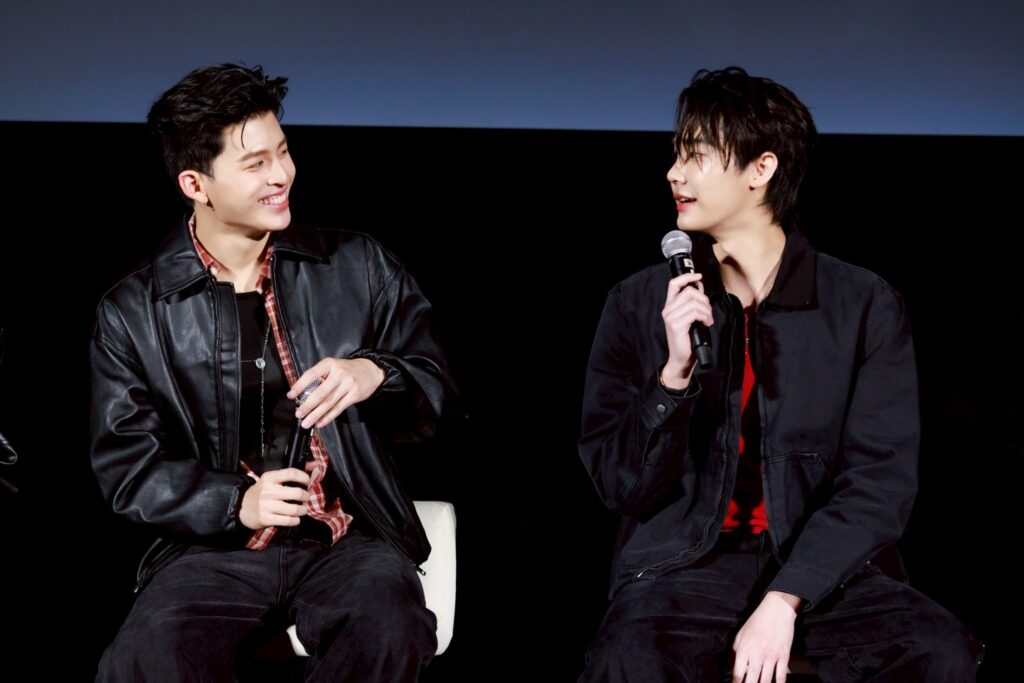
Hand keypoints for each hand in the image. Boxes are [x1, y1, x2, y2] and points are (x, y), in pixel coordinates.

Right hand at [239, 468, 310, 529]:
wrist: (241, 507)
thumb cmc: (260, 493)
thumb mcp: (270, 480)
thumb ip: (289, 474)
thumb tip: (313, 465)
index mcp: (269, 478)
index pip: (291, 473)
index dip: (304, 477)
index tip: (307, 482)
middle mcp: (268, 491)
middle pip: (297, 493)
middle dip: (306, 496)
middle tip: (305, 498)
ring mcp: (266, 505)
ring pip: (294, 509)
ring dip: (303, 510)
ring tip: (302, 509)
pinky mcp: (266, 518)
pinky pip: (288, 520)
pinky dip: (296, 520)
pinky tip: (295, 518)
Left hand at [288, 357, 385, 428]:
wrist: (371, 370)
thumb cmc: (348, 370)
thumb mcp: (333, 367)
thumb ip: (320, 376)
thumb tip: (303, 394)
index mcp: (330, 364)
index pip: (311, 375)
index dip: (300, 385)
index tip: (291, 395)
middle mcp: (339, 374)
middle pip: (320, 393)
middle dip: (307, 406)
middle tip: (298, 414)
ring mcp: (348, 385)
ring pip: (329, 403)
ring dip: (316, 415)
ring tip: (306, 422)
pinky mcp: (354, 395)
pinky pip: (338, 408)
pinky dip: (328, 417)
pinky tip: (320, 423)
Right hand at [661, 272, 713, 389]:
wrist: (682, 358)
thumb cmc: (687, 340)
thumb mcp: (690, 317)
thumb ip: (693, 302)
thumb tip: (699, 286)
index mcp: (670, 306)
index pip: (674, 284)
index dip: (686, 277)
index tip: (698, 276)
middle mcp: (667, 310)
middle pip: (689, 291)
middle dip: (704, 299)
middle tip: (708, 312)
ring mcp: (670, 317)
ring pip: (694, 302)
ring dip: (706, 310)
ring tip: (708, 319)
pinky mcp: (676, 325)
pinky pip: (695, 313)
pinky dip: (705, 317)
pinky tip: (706, 323)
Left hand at [731, 591, 801, 682]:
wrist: (777, 610)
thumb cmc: (757, 621)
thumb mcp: (740, 634)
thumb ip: (734, 652)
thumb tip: (728, 667)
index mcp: (744, 649)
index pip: (737, 673)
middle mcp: (757, 655)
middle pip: (751, 680)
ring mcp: (771, 657)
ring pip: (766, 681)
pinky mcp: (784, 657)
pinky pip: (781, 676)